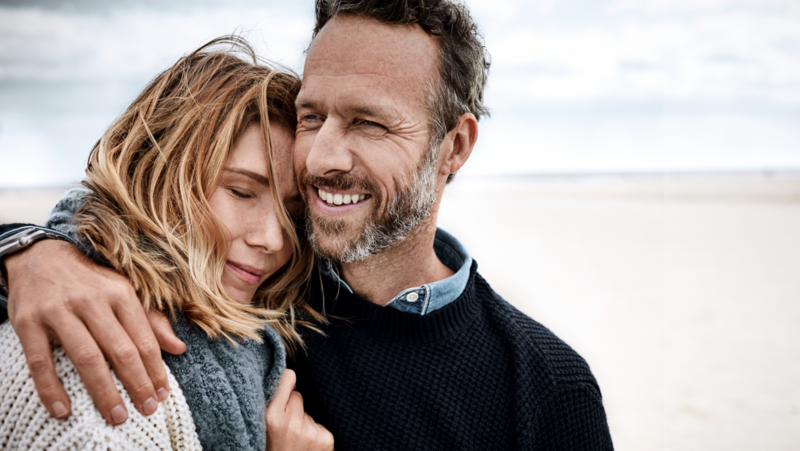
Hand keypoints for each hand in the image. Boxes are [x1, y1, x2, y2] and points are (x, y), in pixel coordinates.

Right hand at [5, 239, 185, 424]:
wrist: (40, 257)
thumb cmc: (89, 282)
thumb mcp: (123, 292)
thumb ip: (151, 321)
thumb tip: (179, 349)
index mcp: (119, 293)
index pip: (143, 338)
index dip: (155, 369)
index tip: (162, 394)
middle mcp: (92, 301)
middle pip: (120, 350)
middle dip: (137, 383)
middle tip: (147, 409)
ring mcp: (59, 311)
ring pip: (86, 356)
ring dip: (103, 390)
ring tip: (117, 415)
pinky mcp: (28, 323)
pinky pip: (41, 362)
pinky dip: (52, 388)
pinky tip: (64, 410)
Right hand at [266, 369, 333, 450]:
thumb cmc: (272, 449)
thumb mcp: (263, 428)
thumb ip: (272, 405)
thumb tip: (287, 377)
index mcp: (271, 417)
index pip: (287, 378)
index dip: (288, 381)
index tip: (288, 382)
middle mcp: (291, 422)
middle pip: (298, 396)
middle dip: (293, 407)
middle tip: (285, 428)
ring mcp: (309, 430)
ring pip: (309, 413)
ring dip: (304, 423)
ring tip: (295, 442)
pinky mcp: (324, 438)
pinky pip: (320, 426)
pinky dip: (315, 434)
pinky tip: (306, 447)